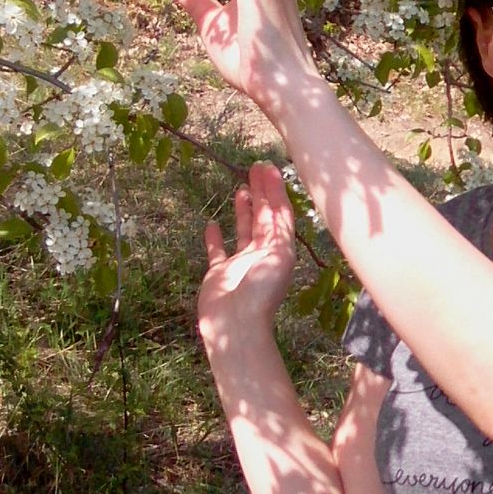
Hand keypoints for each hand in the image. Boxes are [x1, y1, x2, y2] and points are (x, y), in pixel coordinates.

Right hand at [198, 162, 298, 335]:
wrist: (236, 326)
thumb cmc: (260, 293)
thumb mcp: (278, 256)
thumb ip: (278, 228)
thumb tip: (279, 202)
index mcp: (280, 249)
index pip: (280, 213)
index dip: (275, 190)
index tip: (268, 167)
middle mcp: (262, 254)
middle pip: (264, 217)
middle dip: (262, 192)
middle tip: (255, 167)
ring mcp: (240, 263)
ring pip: (243, 230)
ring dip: (243, 210)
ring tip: (241, 188)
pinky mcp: (219, 274)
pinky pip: (217, 251)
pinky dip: (215, 237)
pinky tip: (212, 222)